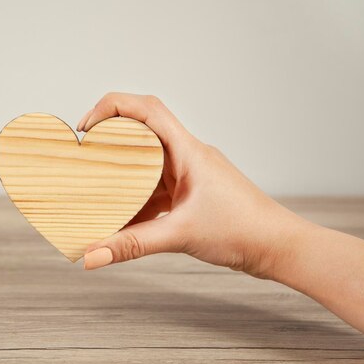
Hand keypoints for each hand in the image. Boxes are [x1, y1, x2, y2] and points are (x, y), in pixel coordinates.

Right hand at [78, 92, 305, 277]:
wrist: (278, 247)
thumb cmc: (243, 230)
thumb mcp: (180, 235)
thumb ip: (132, 245)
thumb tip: (93, 256)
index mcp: (188, 151)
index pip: (148, 109)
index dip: (113, 107)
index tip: (88, 127)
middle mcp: (187, 155)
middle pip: (142, 132)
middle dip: (111, 140)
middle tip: (85, 156)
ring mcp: (190, 174)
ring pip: (148, 163)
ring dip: (124, 174)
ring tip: (98, 190)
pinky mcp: (191, 192)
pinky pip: (156, 188)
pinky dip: (138, 199)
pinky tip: (123, 218)